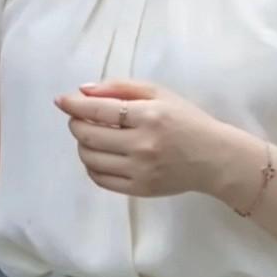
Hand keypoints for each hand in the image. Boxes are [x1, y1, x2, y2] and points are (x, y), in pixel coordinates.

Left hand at [55, 79, 236, 197]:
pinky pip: (100, 179)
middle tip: (78, 119)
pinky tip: (99, 156)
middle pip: (88, 136)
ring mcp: (140, 170)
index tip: (62, 101)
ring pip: (90, 159)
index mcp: (149, 116)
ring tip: (90, 137)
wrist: (214, 158)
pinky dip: (91, 166)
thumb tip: (82, 91)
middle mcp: (143, 144)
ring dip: (81, 145)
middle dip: (75, 124)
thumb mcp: (160, 93)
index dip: (73, 105)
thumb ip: (120, 87)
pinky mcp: (139, 189)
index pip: (98, 110)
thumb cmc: (187, 121)